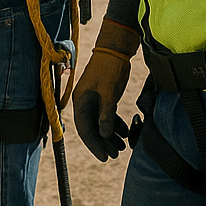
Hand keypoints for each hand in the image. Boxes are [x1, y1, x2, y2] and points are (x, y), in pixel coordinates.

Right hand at [72, 19, 139, 160]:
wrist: (116, 48)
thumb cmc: (109, 68)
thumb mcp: (108, 93)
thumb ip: (106, 115)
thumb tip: (105, 135)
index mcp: (81, 101)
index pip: (85, 129)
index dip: (95, 145)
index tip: (105, 157)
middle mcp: (85, 101)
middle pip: (92, 128)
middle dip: (104, 143)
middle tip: (116, 155)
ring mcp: (94, 98)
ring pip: (100, 122)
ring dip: (110, 135)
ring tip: (122, 146)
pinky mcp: (104, 95)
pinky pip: (107, 115)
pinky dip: (115, 124)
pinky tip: (124, 132)